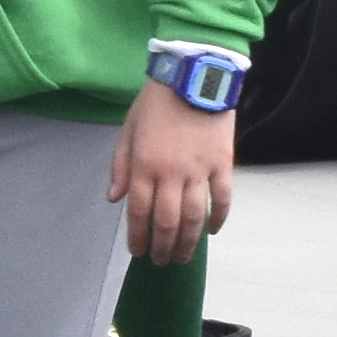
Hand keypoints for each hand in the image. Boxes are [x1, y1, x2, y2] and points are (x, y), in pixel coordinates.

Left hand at [114, 86, 236, 263]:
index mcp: (144, 166)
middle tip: (162, 261)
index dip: (137, 238)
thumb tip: (114, 199)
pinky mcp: (222, 164)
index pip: (139, 213)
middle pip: (167, 222)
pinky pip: (222, 198)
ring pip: (194, 217)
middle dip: (162, 247)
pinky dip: (219, 218)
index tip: (138, 253)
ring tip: (184, 257)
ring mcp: (199, 170)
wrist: (194, 75)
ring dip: (189, 242)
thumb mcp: (128, 129)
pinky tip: (213, 231)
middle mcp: (171, 174)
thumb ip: (120, 166)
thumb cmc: (157, 101)